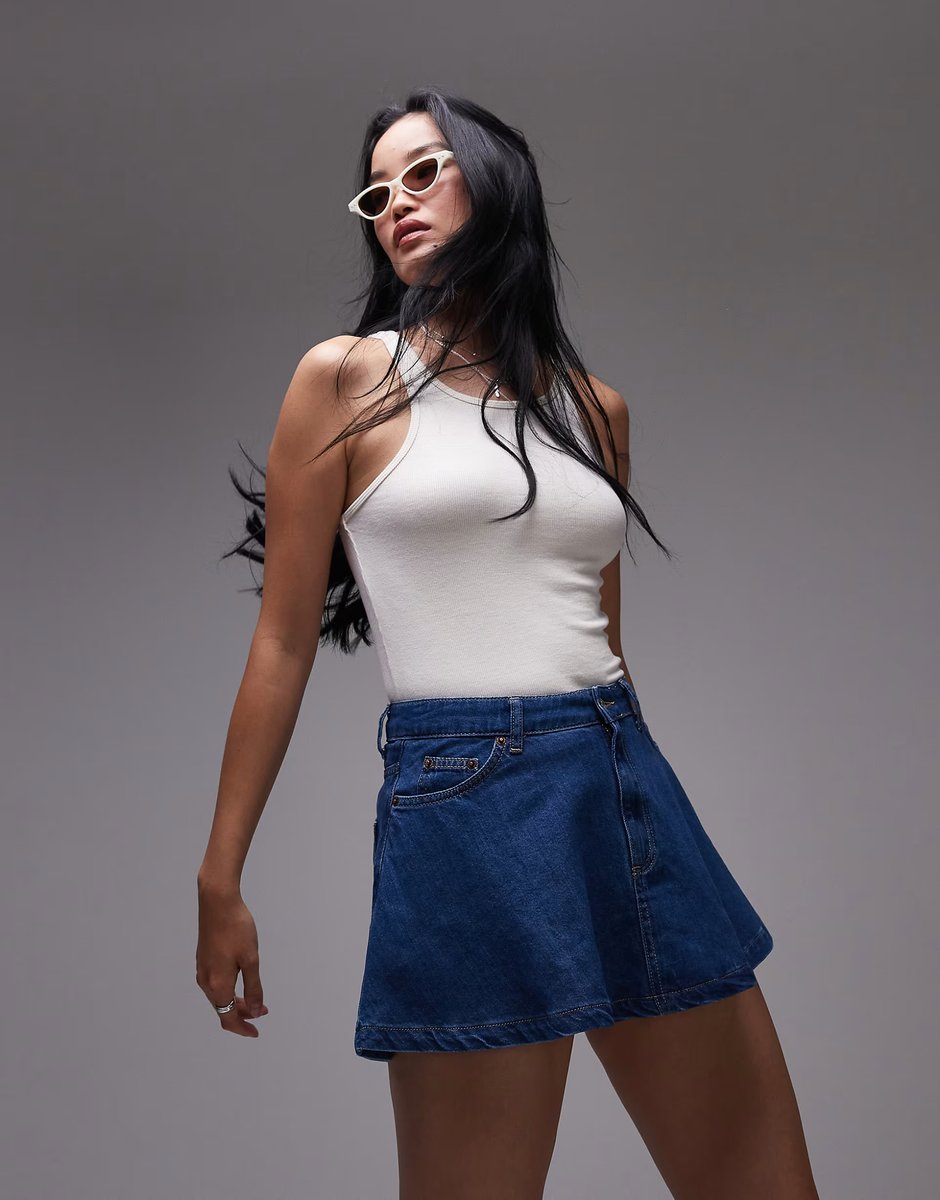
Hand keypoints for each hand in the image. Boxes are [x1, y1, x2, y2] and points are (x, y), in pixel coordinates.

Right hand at [195, 883, 268, 1036]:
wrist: (217, 901)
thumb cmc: (236, 928)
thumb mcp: (251, 960)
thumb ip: (253, 988)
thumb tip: (254, 1011)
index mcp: (217, 984)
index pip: (228, 1018)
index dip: (242, 1027)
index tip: (256, 1031)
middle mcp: (205, 980)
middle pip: (222, 1008)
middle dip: (242, 1013)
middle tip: (262, 1011)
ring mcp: (202, 969)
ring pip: (218, 996)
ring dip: (235, 1001)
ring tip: (254, 998)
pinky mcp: (203, 959)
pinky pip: (214, 984)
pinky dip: (228, 989)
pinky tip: (240, 981)